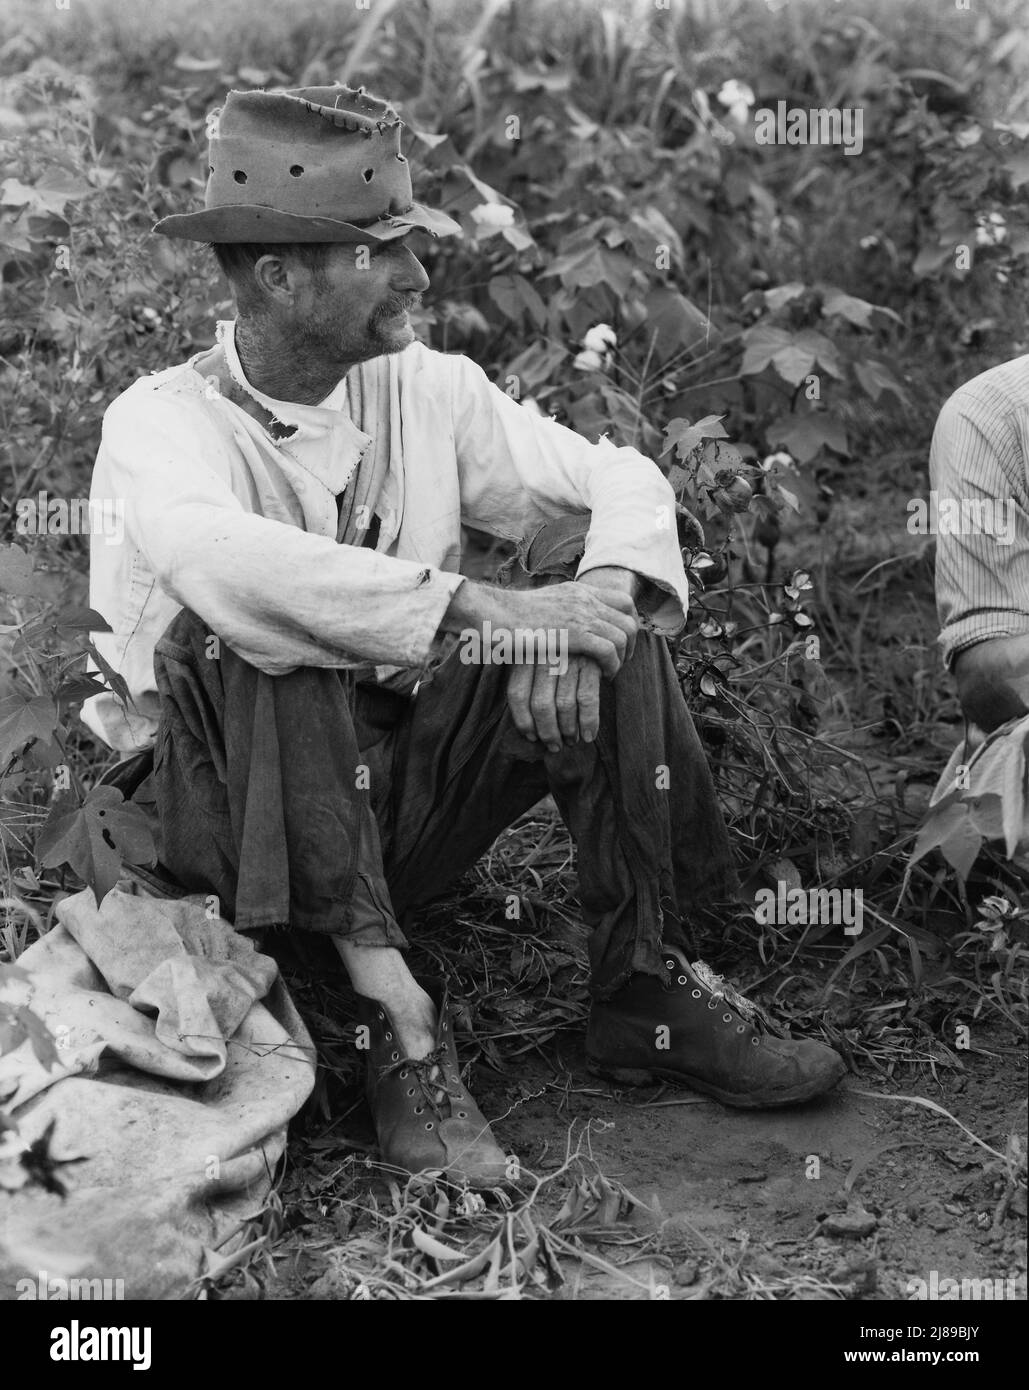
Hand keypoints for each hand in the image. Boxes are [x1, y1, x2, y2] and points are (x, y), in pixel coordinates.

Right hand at [441, 575, 639, 678]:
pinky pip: (610, 651)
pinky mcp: (576, 634)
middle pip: (629, 619)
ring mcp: (582, 614)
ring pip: (624, 636)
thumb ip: (562, 610)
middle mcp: (585, 599)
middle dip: (632, 644)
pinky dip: (613, 666)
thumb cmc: (510, 616)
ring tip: (611, 672)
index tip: (623, 642)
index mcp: (579, 590)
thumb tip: (569, 624)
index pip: (623, 601)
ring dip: (623, 658)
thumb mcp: (544, 606)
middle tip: (622, 662)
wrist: (493, 614)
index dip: (630, 622)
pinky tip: (604, 676)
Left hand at [506, 654, 601, 751]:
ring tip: (571, 741)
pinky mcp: (591, 662)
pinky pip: (587, 699)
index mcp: (525, 654)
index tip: (531, 736)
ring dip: (568, 730)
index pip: (517, 694)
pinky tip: (588, 736)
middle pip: (540, 704)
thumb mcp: (534, 653)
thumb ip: (527, 679)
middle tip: (554, 746)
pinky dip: (588, 722)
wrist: (590, 625)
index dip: (522, 721)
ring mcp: (569, 658)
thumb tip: (528, 727)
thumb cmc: (558, 647)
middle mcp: (545, 655)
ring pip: (563, 705)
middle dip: (548, 732)